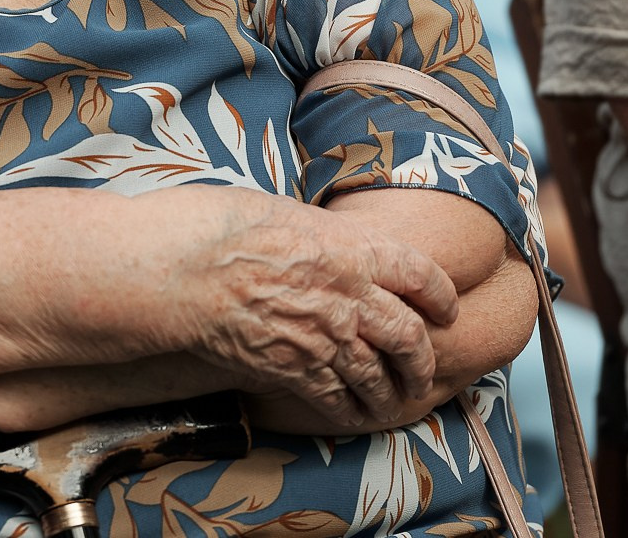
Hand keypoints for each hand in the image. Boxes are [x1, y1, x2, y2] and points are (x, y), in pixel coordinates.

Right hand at [143, 188, 458, 431]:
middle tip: (426, 370)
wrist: (181, 269)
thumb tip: (330, 246)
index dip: (441, 295)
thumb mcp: (288, 212)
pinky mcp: (293, 370)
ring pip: (377, 376)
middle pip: (409, 337)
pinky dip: (350, 411)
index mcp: (354, 248)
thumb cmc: (222, 225)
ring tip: (397, 403)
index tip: (446, 309)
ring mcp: (324, 337)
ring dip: (392, 393)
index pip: (421, 274)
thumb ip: (322, 237)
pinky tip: (353, 416)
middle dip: (423, 359)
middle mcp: (350, 296)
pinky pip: (336, 399)